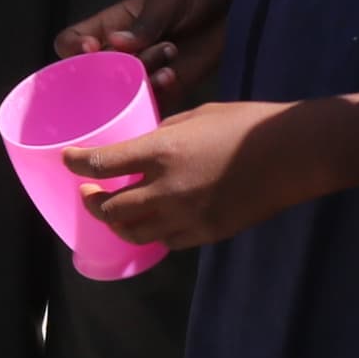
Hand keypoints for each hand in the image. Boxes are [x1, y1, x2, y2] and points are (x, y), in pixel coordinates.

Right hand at [58, 0, 239, 110]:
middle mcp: (120, 54)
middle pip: (93, 76)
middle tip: (139, 53)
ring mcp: (142, 74)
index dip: (73, 51)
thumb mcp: (165, 1)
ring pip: (121, 93)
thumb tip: (116, 43)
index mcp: (110, 25)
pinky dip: (157, 94)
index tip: (91, 49)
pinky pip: (150, 104)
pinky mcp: (166, 89)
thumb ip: (144, 24)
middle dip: (112, 69)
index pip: (71, 44)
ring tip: (169, 53)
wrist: (232, 9)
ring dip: (140, 78)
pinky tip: (173, 75)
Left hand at [61, 99, 314, 250]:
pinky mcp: (205, 234)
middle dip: (90, 200)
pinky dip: (151, 233)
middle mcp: (166, 189)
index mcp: (161, 152)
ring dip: (116, 223)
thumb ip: (163, 133)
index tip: (67, 159)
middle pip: (110, 207)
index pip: (102, 164)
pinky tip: (150, 223)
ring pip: (134, 233)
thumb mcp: (196, 116)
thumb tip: (142, 144)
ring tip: (111, 211)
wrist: (291, 156)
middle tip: (87, 190)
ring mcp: (186, 217)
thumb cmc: (245, 124)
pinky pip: (166, 241)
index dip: (77, 163)